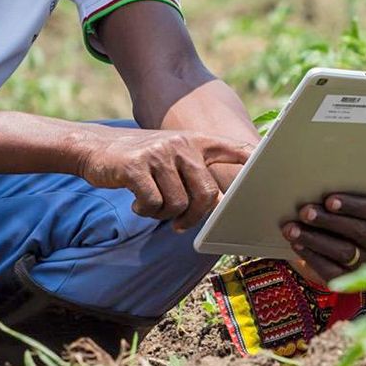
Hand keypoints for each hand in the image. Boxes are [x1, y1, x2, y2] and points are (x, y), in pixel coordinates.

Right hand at [78, 128, 253, 231]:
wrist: (96, 148)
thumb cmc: (141, 159)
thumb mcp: (172, 155)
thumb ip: (196, 171)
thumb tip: (221, 201)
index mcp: (194, 142)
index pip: (231, 148)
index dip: (252, 160)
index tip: (270, 167)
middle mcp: (180, 144)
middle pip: (207, 194)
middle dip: (195, 216)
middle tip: (179, 223)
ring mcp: (158, 153)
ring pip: (178, 204)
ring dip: (164, 215)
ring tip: (152, 205)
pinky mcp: (136, 166)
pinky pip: (153, 204)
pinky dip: (146, 212)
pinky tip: (136, 204)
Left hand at [282, 191, 365, 286]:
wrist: (327, 232)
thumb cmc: (340, 204)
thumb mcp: (353, 192)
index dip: (353, 206)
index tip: (329, 200)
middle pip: (359, 231)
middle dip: (329, 221)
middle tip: (305, 212)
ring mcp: (363, 262)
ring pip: (344, 252)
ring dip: (315, 239)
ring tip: (292, 228)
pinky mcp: (346, 278)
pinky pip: (331, 270)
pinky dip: (311, 256)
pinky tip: (296, 244)